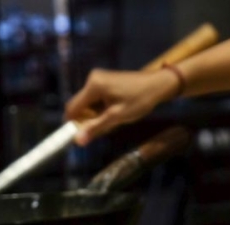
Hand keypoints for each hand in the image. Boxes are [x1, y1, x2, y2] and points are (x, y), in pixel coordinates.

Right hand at [64, 67, 181, 145]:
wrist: (157, 85)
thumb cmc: (139, 100)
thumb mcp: (117, 117)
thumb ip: (96, 127)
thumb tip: (77, 141)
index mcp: (93, 85)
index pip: (72, 107)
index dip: (72, 123)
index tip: (78, 136)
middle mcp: (92, 78)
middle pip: (79, 105)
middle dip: (87, 119)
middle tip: (104, 127)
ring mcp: (98, 78)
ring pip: (88, 103)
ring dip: (95, 115)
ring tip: (113, 119)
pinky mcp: (104, 80)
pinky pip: (95, 98)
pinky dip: (100, 108)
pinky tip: (114, 112)